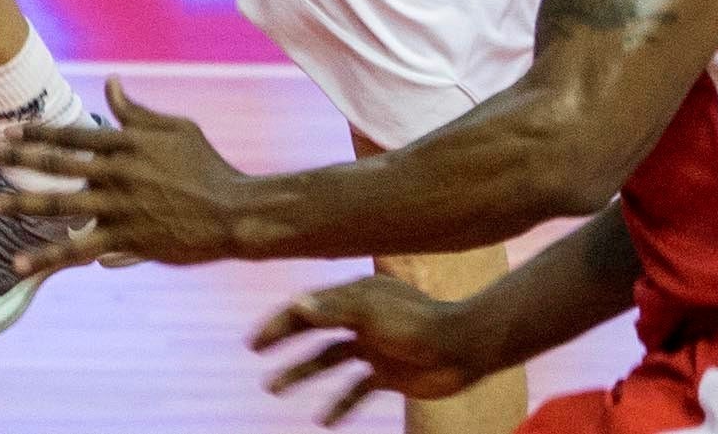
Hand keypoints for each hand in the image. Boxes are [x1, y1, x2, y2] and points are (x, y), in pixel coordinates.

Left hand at [0, 77, 253, 271]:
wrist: (232, 211)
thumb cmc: (207, 165)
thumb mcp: (176, 128)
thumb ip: (136, 112)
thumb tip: (111, 82)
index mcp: (127, 144)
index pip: (71, 135)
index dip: (36, 133)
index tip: (5, 130)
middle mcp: (117, 173)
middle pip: (56, 164)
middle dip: (14, 158)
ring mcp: (118, 207)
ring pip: (58, 205)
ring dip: (18, 205)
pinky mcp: (125, 239)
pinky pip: (78, 250)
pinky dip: (47, 258)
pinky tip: (18, 264)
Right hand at [252, 274, 493, 427]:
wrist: (462, 349)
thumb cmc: (416, 324)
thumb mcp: (370, 312)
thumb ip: (333, 309)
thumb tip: (294, 304)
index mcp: (356, 296)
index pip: (310, 307)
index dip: (281, 322)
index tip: (255, 342)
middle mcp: (362, 318)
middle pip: (315, 328)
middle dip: (286, 340)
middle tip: (256, 353)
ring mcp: (374, 346)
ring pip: (330, 360)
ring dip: (303, 373)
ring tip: (274, 387)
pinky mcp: (388, 373)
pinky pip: (356, 389)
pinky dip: (340, 404)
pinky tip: (323, 421)